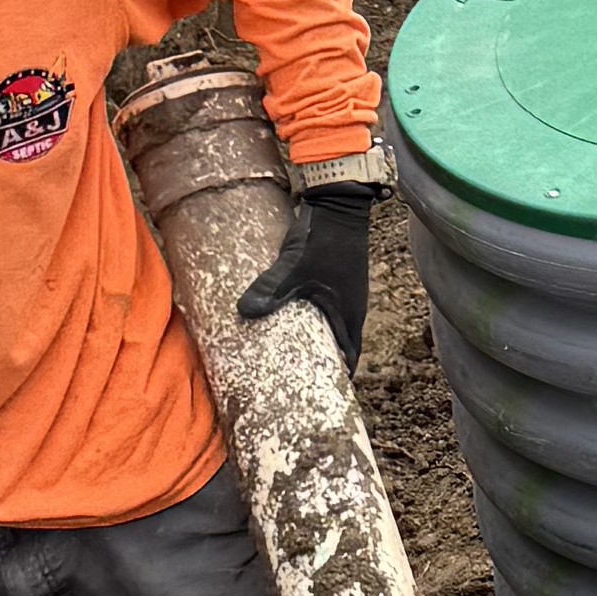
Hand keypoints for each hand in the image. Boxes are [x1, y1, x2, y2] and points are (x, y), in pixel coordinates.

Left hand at [237, 173, 377, 368]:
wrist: (339, 204)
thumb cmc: (323, 240)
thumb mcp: (293, 268)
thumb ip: (270, 290)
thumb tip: (244, 312)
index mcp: (348, 312)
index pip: (350, 353)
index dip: (342, 374)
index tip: (328, 391)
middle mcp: (351, 305)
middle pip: (343, 342)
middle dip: (328, 361)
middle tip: (307, 376)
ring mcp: (346, 290)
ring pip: (335, 324)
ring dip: (323, 338)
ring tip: (299, 351)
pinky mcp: (337, 277)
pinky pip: (329, 307)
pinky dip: (317, 318)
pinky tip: (296, 316)